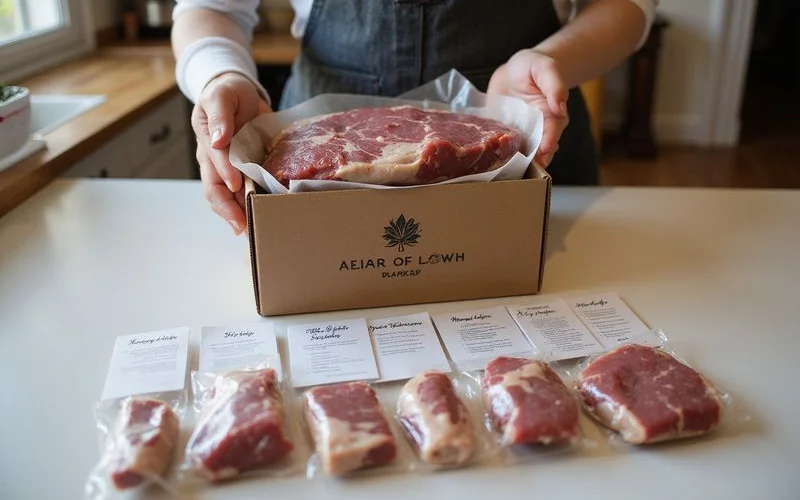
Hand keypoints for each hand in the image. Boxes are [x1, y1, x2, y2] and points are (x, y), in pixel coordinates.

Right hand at [192, 72, 270, 234]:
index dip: (225, 174)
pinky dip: (248, 208)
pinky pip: (243, 193)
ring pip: (227, 197)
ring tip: (251, 231)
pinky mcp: (244, 171)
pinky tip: (258, 221)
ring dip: (237, 215)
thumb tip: (217, 140)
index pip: (214, 162)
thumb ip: (220, 116)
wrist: (239, 93)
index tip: (236, 185)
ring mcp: (228, 168)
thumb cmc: (227, 93)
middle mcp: (215, 160)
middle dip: (227, 209)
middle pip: (215, 190)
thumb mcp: (221, 96)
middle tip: (242, 226)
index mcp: (207, 142)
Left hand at [488, 49, 568, 167]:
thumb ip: (554, 85)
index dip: (549, 142)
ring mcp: (520, 133)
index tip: (545, 151)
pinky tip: (492, 159)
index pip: (552, 131)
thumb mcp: (544, 68)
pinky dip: (498, 153)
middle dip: (534, 159)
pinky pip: (501, 146)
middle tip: (528, 168)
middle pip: (538, 148)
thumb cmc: (533, 66)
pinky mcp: (503, 134)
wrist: (513, 70)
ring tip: (509, 168)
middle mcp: (537, 128)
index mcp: (550, 115)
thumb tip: (561, 107)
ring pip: (520, 152)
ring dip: (516, 161)